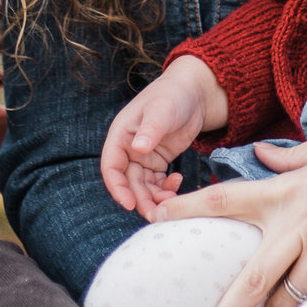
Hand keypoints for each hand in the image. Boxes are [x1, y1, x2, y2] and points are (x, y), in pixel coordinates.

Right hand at [100, 55, 228, 214]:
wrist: (194, 92)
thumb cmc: (173, 94)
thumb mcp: (162, 110)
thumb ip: (150, 130)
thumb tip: (137, 149)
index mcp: (121, 135)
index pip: (111, 166)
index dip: (117, 187)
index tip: (128, 204)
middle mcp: (128, 148)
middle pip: (127, 182)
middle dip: (139, 199)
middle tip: (156, 213)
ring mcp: (143, 156)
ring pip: (142, 186)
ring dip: (153, 197)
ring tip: (171, 200)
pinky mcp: (158, 161)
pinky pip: (156, 182)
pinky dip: (164, 189)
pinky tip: (177, 184)